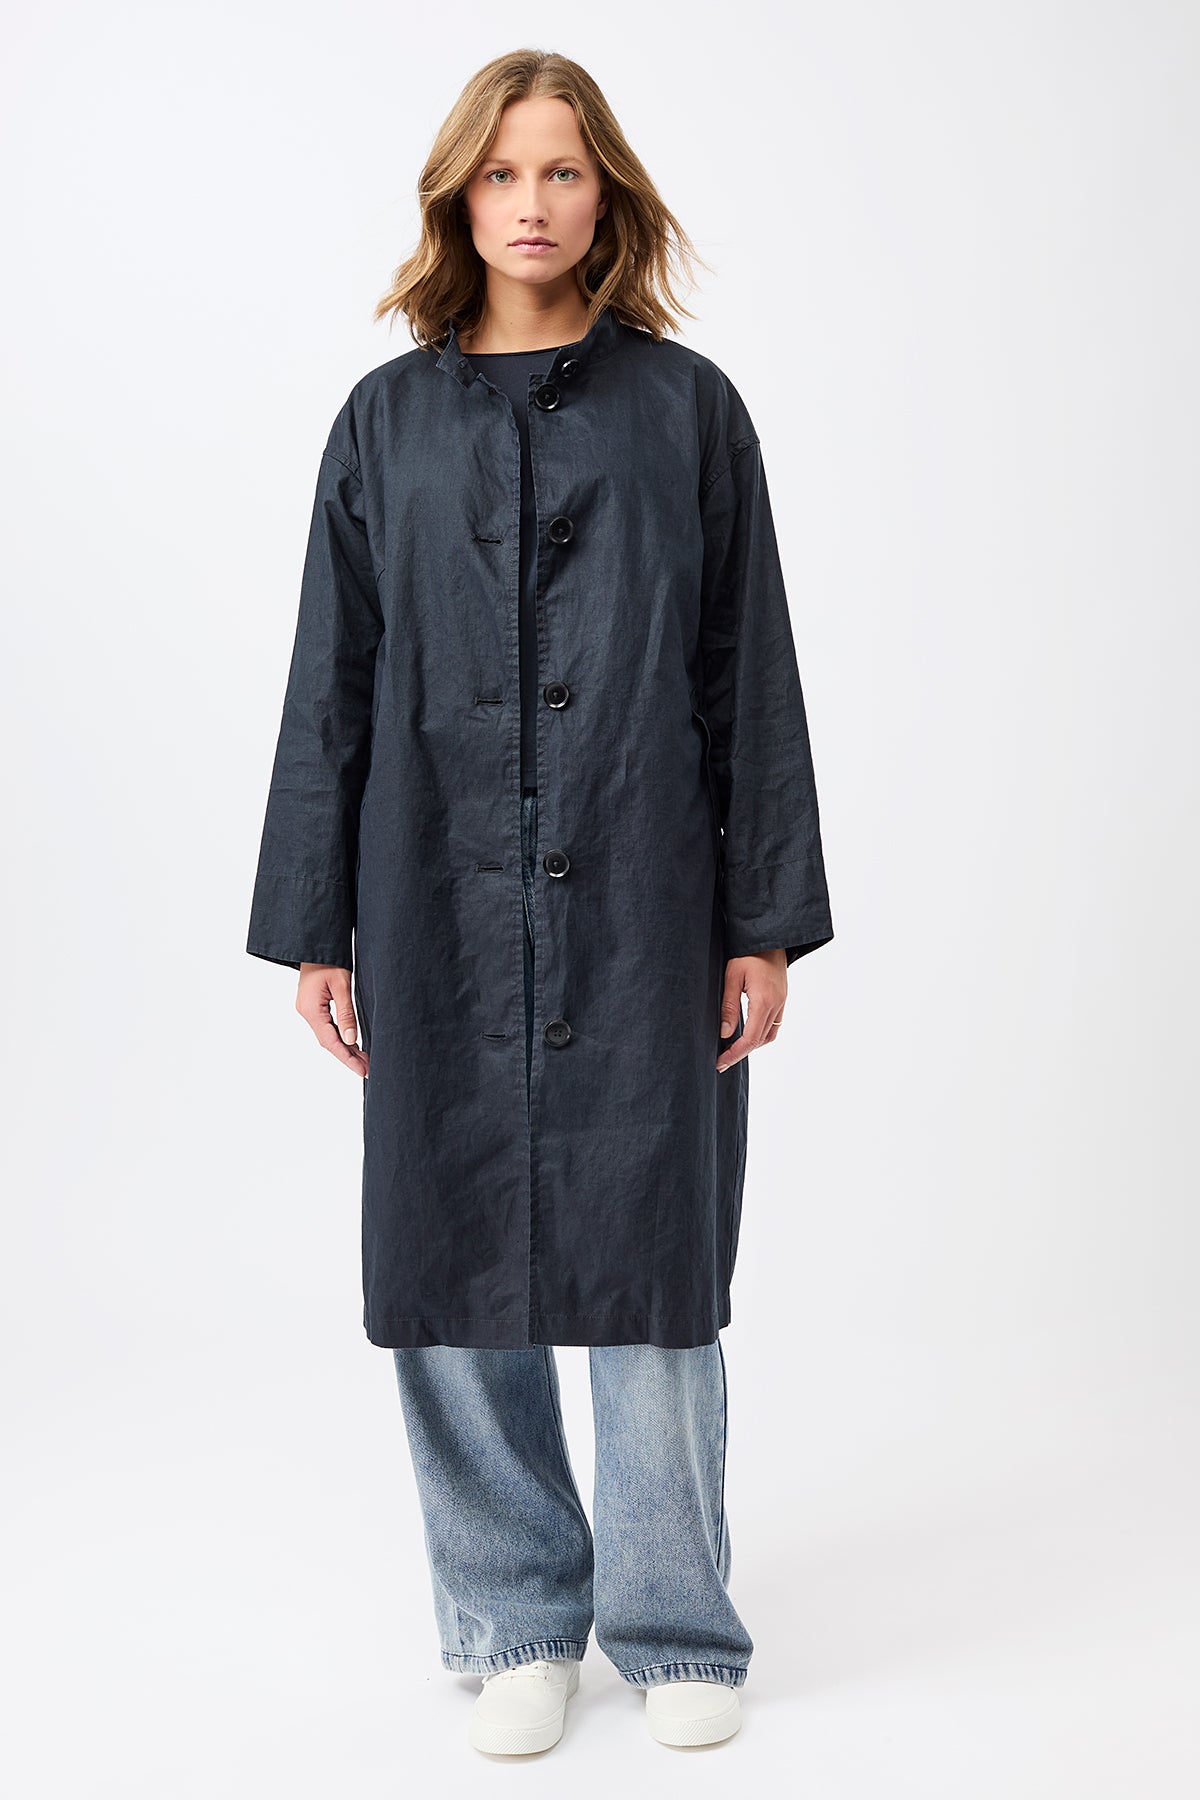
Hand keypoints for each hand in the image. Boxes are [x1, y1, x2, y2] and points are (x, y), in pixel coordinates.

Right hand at [297, 963, 369, 1077]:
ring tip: (364, 1060)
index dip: (347, 1058)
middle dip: (348, 1056)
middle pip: (328, 1042)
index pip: (330, 1042)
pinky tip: (352, 1044)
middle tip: (367, 1069)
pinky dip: (339, 1037)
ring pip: (327, 1036)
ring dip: (344, 1048)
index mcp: (311, 1009)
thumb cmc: (330, 960)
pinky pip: (326, 1027)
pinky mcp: (312, 1006)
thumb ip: (346, 1014)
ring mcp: (307, 1009)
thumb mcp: (342, 986)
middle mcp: (306, 1012)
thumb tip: (351, 1040)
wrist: (316, 944)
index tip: (362, 1070)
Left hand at [716, 950, 786, 1072]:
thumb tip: (726, 1034)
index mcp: (764, 1001)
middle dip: (741, 1053)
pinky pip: (774, 1024)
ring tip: (732, 1050)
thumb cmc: (747, 952)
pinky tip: (747, 1033)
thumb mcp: (732, 977)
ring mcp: (782, 1002)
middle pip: (761, 1040)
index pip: (750, 1038)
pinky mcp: (782, 998)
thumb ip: (729, 1007)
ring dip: (753, 1045)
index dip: (734, 1053)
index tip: (720, 1062)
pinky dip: (761, 1034)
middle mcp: (777, 1005)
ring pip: (770, 1034)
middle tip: (721, 1060)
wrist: (769, 935)